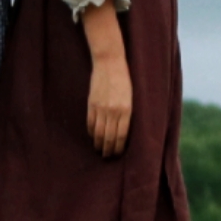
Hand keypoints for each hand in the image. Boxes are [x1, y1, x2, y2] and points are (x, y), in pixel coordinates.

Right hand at [85, 39, 133, 157]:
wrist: (110, 63)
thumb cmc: (124, 80)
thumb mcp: (131, 97)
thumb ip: (126, 114)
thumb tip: (122, 132)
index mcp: (126, 110)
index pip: (122, 136)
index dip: (119, 147)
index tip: (117, 153)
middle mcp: (113, 111)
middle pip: (109, 137)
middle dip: (108, 149)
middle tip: (107, 156)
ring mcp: (101, 108)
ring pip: (98, 133)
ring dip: (98, 144)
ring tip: (99, 150)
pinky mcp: (91, 104)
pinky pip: (90, 123)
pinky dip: (91, 132)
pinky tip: (93, 136)